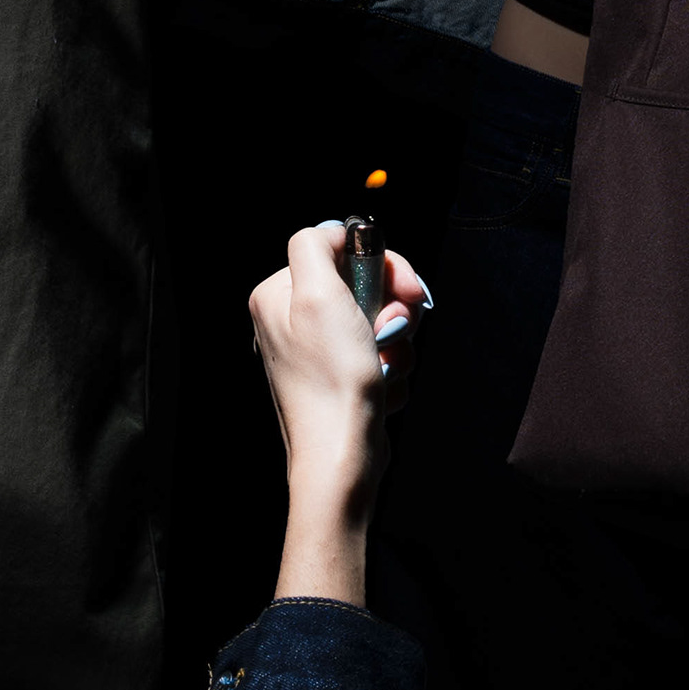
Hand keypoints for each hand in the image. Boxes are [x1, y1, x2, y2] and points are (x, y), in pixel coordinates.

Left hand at [249, 217, 432, 609]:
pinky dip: (391, 373)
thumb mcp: (318, 296)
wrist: (341, 459)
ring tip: (383, 372)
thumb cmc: (332, 380)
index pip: (342, 250)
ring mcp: (317, 353)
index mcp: (278, 294)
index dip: (385, 265)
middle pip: (365, 286)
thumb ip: (316, 246)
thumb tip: (335, 230)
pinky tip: (380, 392)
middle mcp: (291, 321)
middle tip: (396, 333)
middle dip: (393, 311)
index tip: (410, 289)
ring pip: (381, 324)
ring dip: (397, 347)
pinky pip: (382, 358)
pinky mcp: (341, 380)